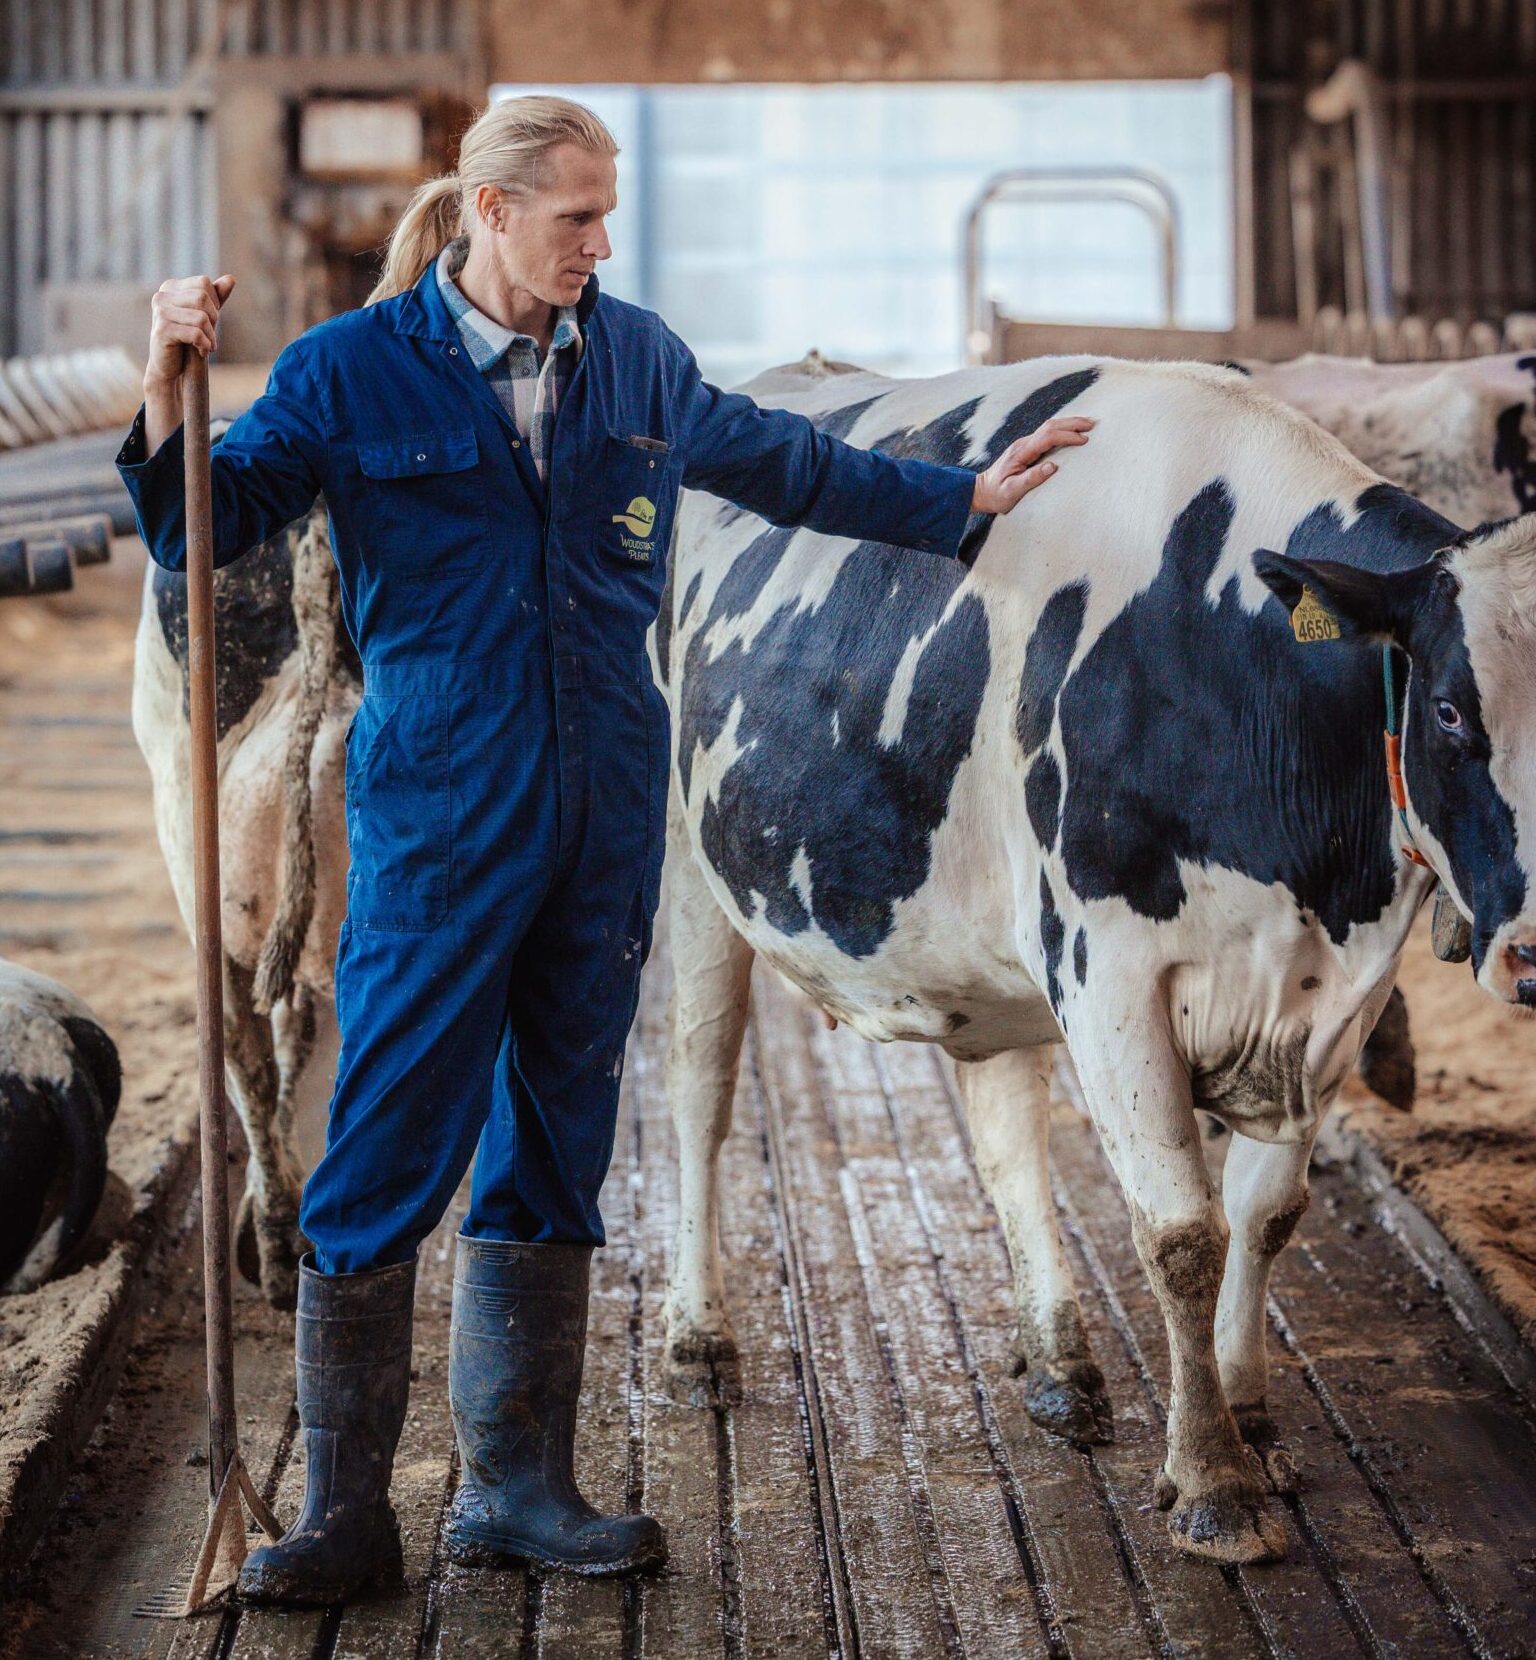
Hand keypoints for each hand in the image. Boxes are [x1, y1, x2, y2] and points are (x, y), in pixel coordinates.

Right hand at [144, 273, 236, 387]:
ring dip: (210, 336)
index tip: (210, 320)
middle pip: (203, 297)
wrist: (172, 369)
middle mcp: (162, 296)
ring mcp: (160, 312)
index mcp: (171, 287)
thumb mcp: (205, 317)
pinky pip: (195, 333)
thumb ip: (216, 297)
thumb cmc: (188, 341)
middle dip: (214, 319)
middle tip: (210, 335)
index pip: (204, 283)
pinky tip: (201, 351)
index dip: (215, 303)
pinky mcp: (162, 330)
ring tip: (207, 345)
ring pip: (201, 317)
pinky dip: (205, 345)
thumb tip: (231, 278)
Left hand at [971, 415, 1092, 514]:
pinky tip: (1072, 431)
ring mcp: (1025, 444)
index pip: (1048, 437)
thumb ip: (1031, 478)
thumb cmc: (996, 494)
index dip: (1067, 436)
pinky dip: (1062, 429)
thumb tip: (1053, 466)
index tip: (1084, 441)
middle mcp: (1023, 444)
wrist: (981, 491)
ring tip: (1087, 424)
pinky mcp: (1027, 448)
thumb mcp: (1012, 491)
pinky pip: (1047, 434)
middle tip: (1093, 424)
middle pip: (1050, 426)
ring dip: (1068, 423)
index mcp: (1021, 452)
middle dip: (1072, 423)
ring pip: (1049, 427)